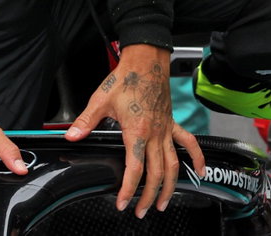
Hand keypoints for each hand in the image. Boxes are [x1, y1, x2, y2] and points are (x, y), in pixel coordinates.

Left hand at [66, 44, 204, 219]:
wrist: (146, 60)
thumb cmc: (125, 78)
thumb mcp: (101, 99)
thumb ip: (86, 121)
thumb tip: (71, 136)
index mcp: (137, 131)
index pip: (135, 168)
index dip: (129, 189)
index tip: (123, 203)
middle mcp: (155, 134)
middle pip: (157, 173)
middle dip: (148, 196)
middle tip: (141, 211)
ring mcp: (166, 129)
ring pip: (173, 165)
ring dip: (170, 187)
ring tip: (163, 204)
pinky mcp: (172, 123)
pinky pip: (189, 143)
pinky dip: (196, 158)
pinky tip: (199, 172)